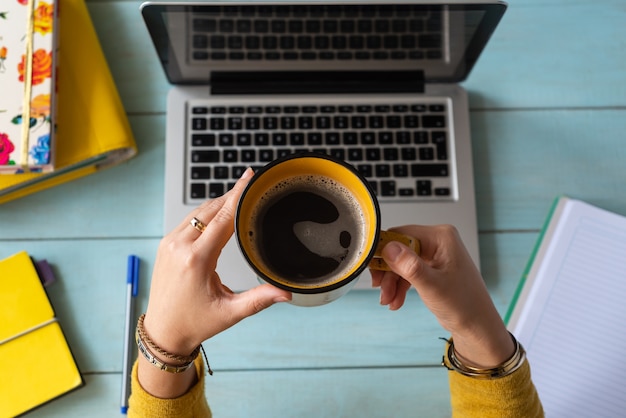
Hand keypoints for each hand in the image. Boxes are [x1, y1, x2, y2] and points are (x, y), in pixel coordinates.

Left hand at [138, 169, 290, 396]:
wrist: (163, 332)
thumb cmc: (194, 323)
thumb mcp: (230, 313)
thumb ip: (259, 300)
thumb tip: (286, 293)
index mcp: (196, 259)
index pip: (222, 218)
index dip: (238, 195)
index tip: (249, 177)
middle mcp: (180, 246)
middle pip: (210, 209)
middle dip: (232, 194)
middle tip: (251, 181)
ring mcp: (169, 244)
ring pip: (198, 212)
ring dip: (219, 202)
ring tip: (239, 193)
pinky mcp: (166, 245)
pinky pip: (188, 220)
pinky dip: (206, 213)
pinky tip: (219, 211)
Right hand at [371, 225, 513, 367]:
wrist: (477, 327)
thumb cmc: (464, 306)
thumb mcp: (432, 286)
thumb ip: (410, 266)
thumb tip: (389, 247)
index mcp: (441, 237)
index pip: (401, 234)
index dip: (383, 251)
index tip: (372, 268)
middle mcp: (437, 241)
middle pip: (398, 249)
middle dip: (387, 272)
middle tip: (380, 288)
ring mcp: (434, 254)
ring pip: (400, 262)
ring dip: (391, 282)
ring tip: (388, 301)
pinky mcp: (431, 267)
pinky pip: (407, 271)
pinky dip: (399, 286)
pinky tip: (395, 301)